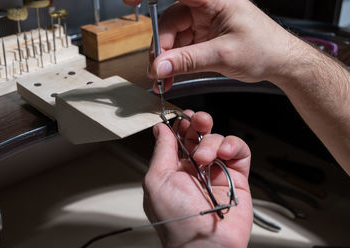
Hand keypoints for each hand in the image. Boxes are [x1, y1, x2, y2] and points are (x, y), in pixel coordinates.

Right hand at [125, 0, 301, 91]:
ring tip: (165, 79)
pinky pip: (180, 47)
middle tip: (157, 70)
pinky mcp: (202, 36)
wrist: (280, 62)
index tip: (129, 2)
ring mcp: (203, 21)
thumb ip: (188, 60)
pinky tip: (172, 76)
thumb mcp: (223, 55)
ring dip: (166, 60)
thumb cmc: (265, 48)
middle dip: (161, 48)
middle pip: (169, 21)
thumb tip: (159, 66)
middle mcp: (206, 6)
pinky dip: (174, 63)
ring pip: (172, 37)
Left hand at [144, 110, 251, 247]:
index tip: (181, 117)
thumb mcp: (157, 180)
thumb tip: (161, 130)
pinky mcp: (237, 177)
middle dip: (198, 123)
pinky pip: (239, 151)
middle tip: (198, 121)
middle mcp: (195, 169)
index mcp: (173, 169)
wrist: (204, 244)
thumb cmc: (176, 219)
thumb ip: (161, 151)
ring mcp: (216, 172)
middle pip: (199, 135)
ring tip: (205, 157)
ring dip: (211, 141)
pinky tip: (224, 153)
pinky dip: (233, 146)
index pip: (178, 139)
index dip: (180, 125)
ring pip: (218, 140)